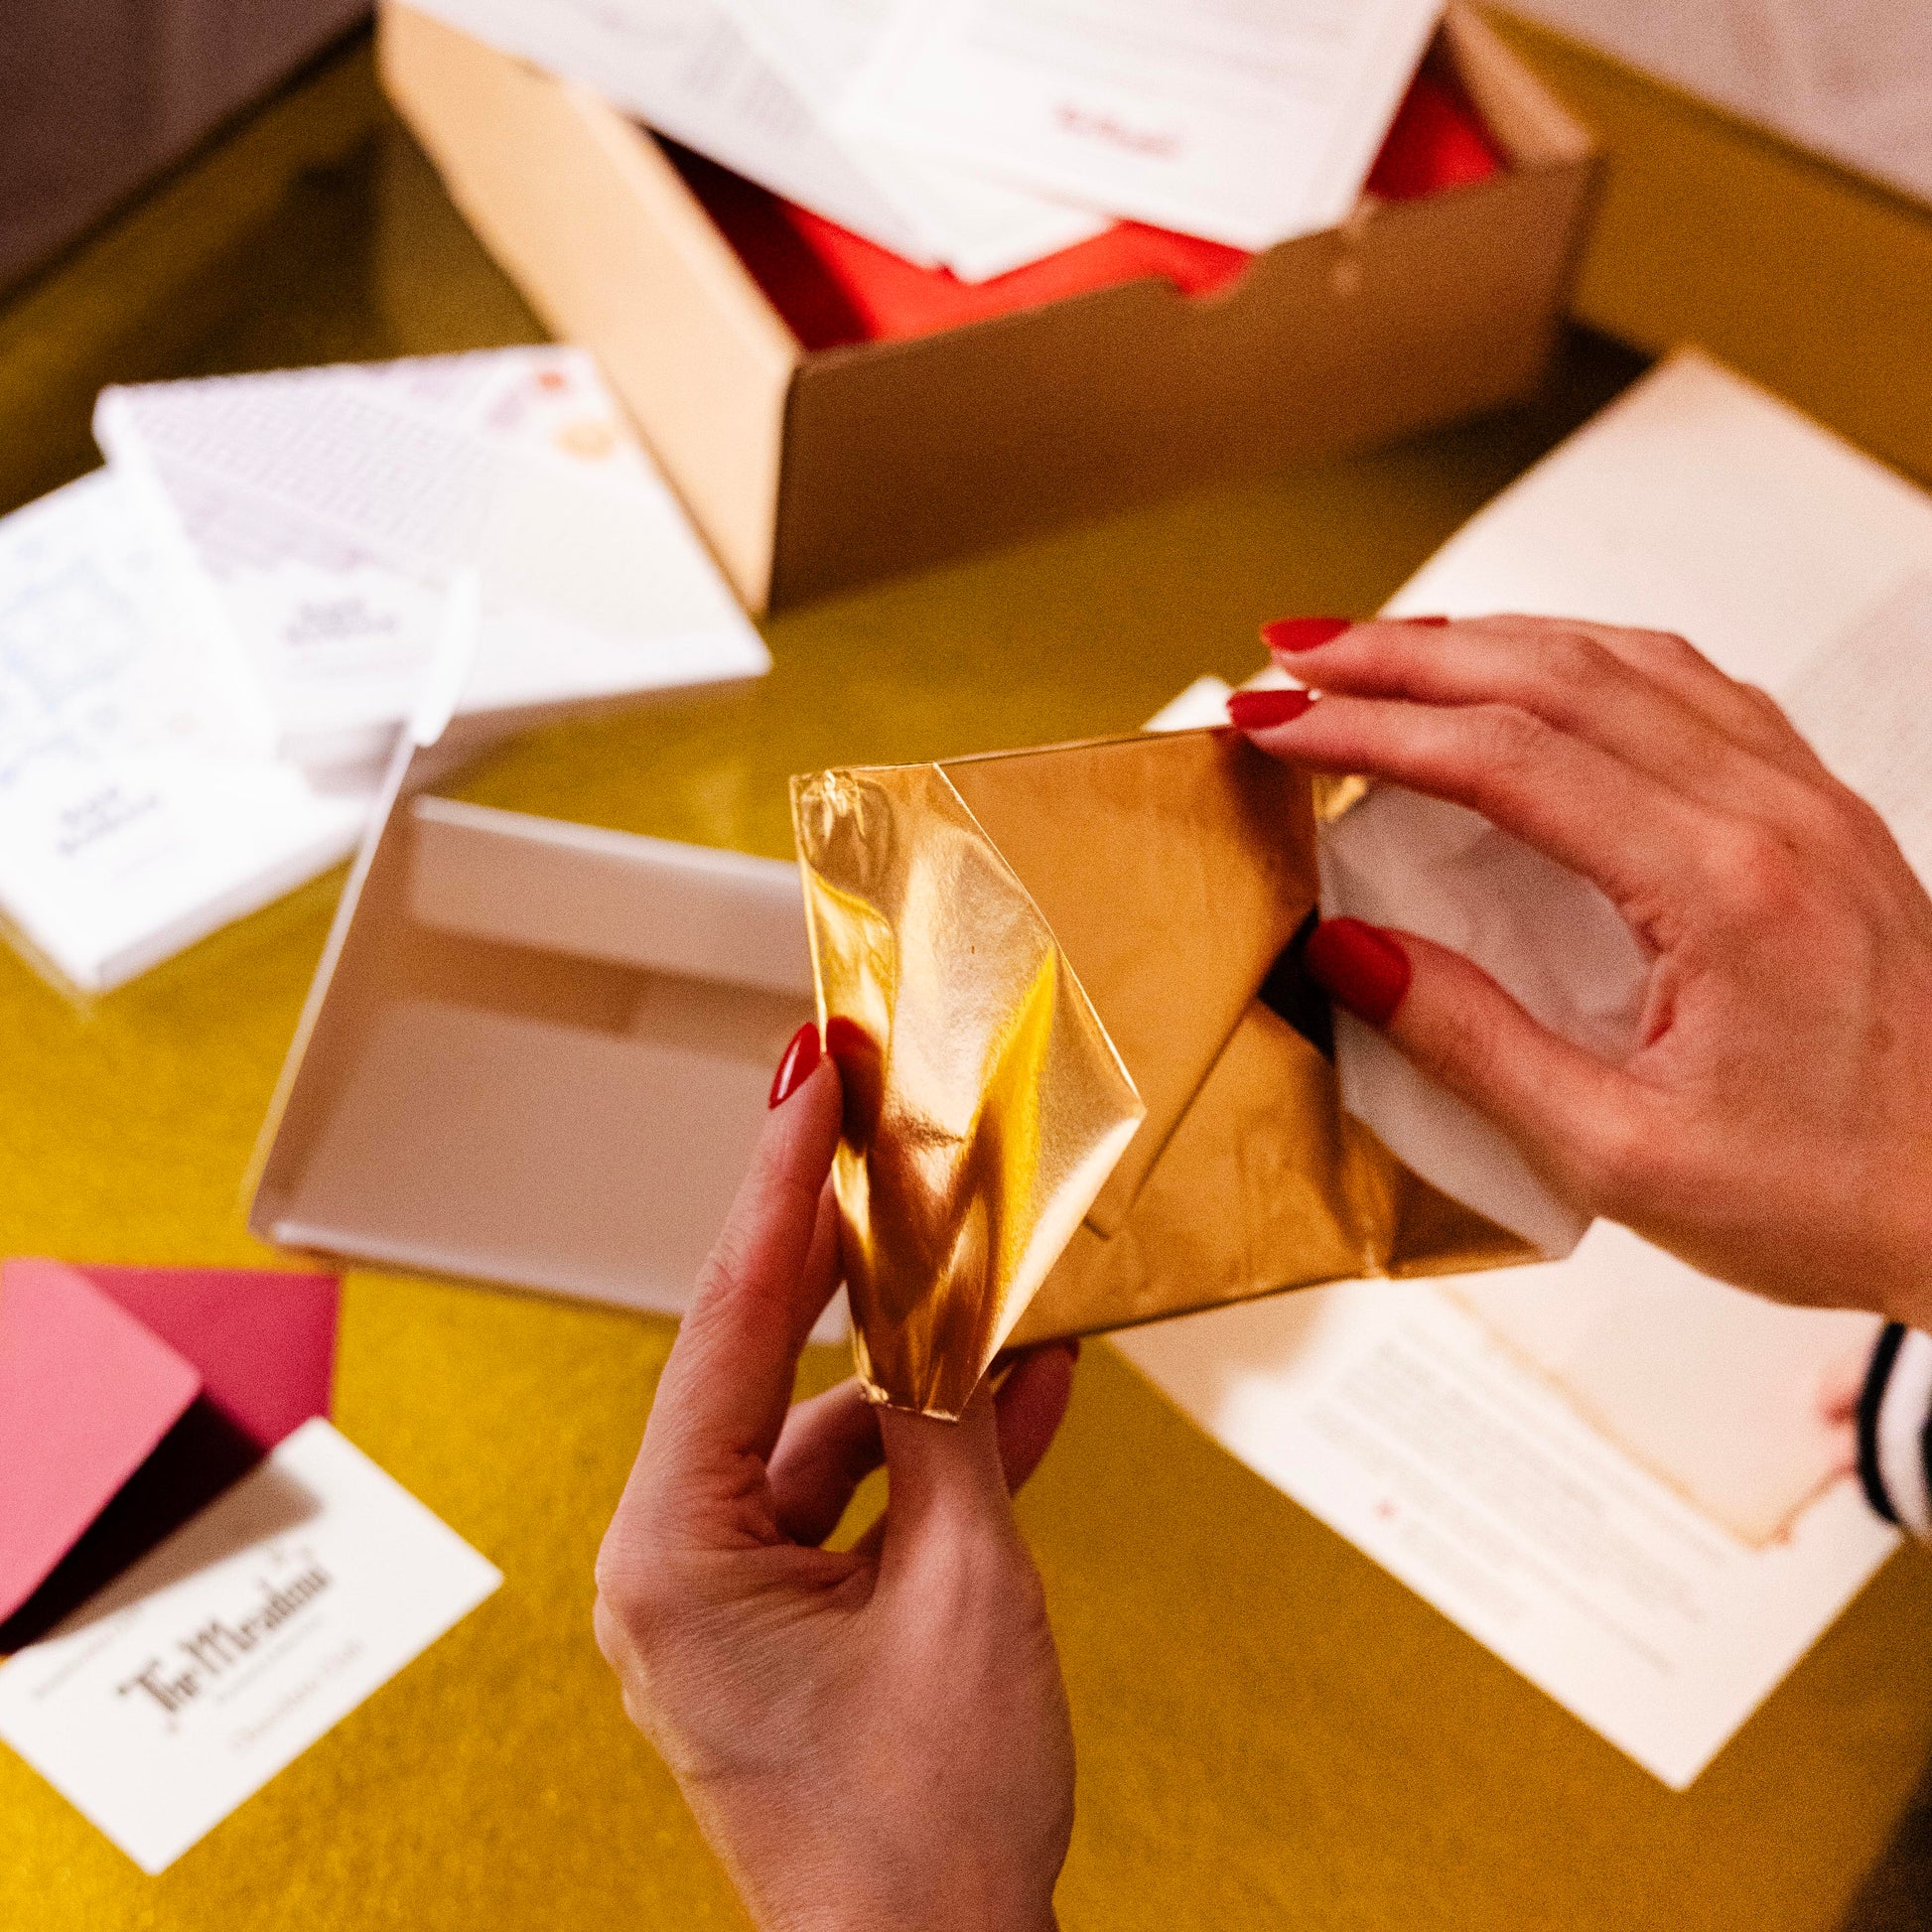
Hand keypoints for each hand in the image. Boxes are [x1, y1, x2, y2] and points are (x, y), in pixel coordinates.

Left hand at [593, 1037, 1077, 1931]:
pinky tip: (1020, 1397)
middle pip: (765, 1363)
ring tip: (1002, 1292)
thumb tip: (950, 1315)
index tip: (808, 1084)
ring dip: (921, 1374)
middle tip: (882, 1143)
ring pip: (825, 1431)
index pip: (727, 1323)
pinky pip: (855, 1502)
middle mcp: (676, 1567)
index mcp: (672, 1556)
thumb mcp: (963, 1590)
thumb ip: (950, 1429)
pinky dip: (931, 1457)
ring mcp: (728, 1596)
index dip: (778, 1188)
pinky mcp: (785, 1621)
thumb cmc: (926, 1831)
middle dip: (844, 1261)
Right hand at [1231, 614, 1931, 1325]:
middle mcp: (1774, 812)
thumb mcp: (1621, 1155)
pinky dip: (1581, 657)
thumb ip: (1473, 1042)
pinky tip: (1531, 672)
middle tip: (1292, 653)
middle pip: (1556, 672)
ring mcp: (1807, 799)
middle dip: (1403, 653)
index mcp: (1723, 888)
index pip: (1506, 760)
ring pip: (1625, 658)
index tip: (1275, 725)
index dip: (1371, 731)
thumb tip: (1351, 951)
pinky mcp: (1819, 812)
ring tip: (1382, 650)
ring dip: (1488, 639)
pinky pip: (1688, 686)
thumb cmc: (1832, 1194)